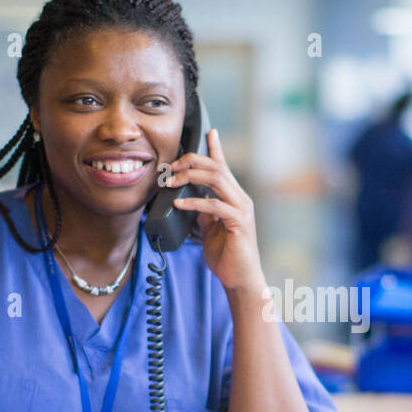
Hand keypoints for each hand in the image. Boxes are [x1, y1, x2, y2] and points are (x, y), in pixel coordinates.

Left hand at [167, 129, 266, 294]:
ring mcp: (241, 209)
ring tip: (170, 182)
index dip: (216, 148)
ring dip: (190, 176)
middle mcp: (240, 199)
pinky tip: (180, 203)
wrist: (240, 279)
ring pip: (217, 179)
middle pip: (217, 167)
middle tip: (170, 168)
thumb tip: (189, 199)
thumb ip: (204, 212)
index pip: (224, 167)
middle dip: (191, 161)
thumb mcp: (210, 229)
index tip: (209, 131)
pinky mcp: (238, 223)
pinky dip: (195, 202)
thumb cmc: (227, 255)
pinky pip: (214, 205)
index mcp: (234, 198)